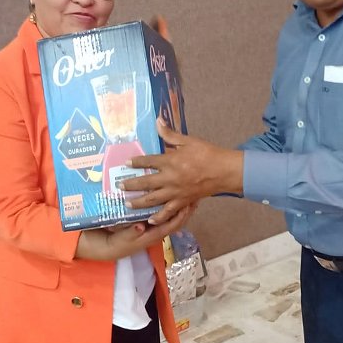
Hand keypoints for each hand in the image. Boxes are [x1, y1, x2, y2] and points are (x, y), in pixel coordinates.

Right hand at [74, 202, 196, 260]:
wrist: (107, 247)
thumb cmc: (117, 243)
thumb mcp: (123, 239)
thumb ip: (131, 233)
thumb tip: (140, 226)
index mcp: (153, 235)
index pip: (172, 224)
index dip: (182, 214)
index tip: (189, 202)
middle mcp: (156, 230)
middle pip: (176, 218)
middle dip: (185, 207)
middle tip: (193, 193)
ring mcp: (153, 226)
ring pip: (170, 214)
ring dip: (178, 204)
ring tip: (185, 190)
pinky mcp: (147, 222)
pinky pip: (162, 212)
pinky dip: (167, 203)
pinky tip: (169, 193)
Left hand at [119, 120, 242, 223]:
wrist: (224, 171)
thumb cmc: (207, 154)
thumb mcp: (188, 141)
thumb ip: (170, 134)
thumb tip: (158, 121)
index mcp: (170, 161)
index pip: (148, 161)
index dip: (136, 162)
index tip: (126, 163)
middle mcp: (170, 178)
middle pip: (145, 183)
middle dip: (131, 185)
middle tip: (119, 186)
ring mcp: (175, 192)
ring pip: (153, 200)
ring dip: (139, 203)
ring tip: (128, 204)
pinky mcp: (183, 202)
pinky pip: (168, 212)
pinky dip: (159, 217)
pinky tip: (151, 220)